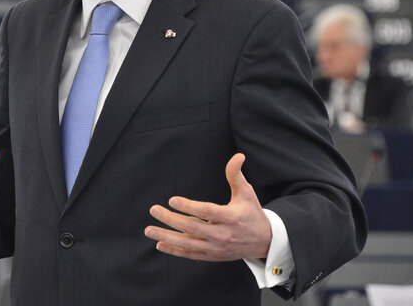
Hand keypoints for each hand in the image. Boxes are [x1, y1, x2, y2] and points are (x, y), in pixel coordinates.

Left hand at [144, 153, 270, 260]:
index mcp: (231, 217)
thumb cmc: (251, 213)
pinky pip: (190, 254)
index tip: (172, 200)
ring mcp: (216, 248)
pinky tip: (159, 244)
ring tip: (149, 229)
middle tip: (154, 210)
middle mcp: (222, 235)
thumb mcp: (247, 193)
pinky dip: (174, 251)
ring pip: (188, 244)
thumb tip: (237, 156)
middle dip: (171, 219)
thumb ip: (236, 175)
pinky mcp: (212, 256)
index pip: (207, 212)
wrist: (264, 242)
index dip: (189, 206)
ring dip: (167, 237)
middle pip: (193, 227)